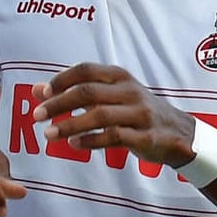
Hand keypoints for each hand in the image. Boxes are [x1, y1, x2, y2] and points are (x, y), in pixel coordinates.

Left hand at [35, 64, 196, 167]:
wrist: (179, 132)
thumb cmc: (137, 112)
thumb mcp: (110, 96)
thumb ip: (76, 92)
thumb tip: (37, 91)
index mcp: (120, 77)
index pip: (86, 70)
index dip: (61, 80)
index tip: (42, 95)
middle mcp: (130, 91)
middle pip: (88, 92)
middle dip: (59, 103)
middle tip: (36, 115)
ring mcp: (139, 114)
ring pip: (99, 115)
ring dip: (70, 125)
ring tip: (48, 134)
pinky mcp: (145, 136)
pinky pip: (114, 137)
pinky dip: (91, 141)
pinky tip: (73, 145)